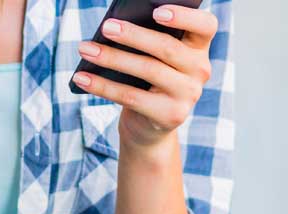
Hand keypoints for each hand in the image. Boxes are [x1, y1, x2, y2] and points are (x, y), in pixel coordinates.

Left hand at [72, 5, 217, 150]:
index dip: (184, 17)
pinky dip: (102, 86)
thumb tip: (115, 27)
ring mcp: (188, 95)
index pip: (205, 26)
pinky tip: (82, 78)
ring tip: (86, 49)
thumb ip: (146, 44)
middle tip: (106, 27)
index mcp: (198, 49)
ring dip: (112, 58)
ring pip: (147, 70)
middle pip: (167, 47)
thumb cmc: (146, 84)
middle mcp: (199, 70)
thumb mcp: (152, 61)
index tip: (157, 11)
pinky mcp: (170, 115)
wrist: (148, 128)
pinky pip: (131, 96)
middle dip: (133, 35)